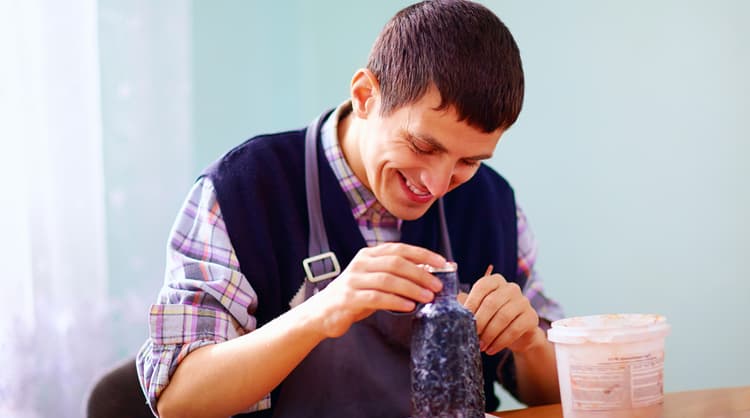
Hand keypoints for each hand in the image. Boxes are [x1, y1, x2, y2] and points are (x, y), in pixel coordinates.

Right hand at [307, 243, 444, 337]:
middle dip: (421, 273)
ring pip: (388, 279)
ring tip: (428, 297)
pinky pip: (376, 297)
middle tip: (438, 285)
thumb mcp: (376, 281)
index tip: (442, 263)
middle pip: (396, 263)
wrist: (324, 312)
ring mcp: (353, 280)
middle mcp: (361, 263)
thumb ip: (397, 276)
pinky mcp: (349, 298)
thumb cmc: (356, 295)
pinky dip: (395, 301)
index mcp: (369, 254)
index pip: (400, 249)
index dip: (423, 254)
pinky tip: (409, 306)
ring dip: (412, 288)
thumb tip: (431, 274)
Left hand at [462, 271, 542, 354]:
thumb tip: (446, 306)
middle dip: (480, 322)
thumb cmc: (492, 318)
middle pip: (492, 303)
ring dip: (490, 334)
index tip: (462, 319)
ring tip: (481, 346)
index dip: (471, 303)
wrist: (517, 334)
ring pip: (504, 317)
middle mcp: (511, 288)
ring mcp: (524, 301)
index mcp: (495, 281)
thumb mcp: (478, 310)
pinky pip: (515, 329)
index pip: (482, 287)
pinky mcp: (531, 317)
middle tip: (472, 336)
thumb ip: (465, 305)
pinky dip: (501, 341)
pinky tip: (491, 349)